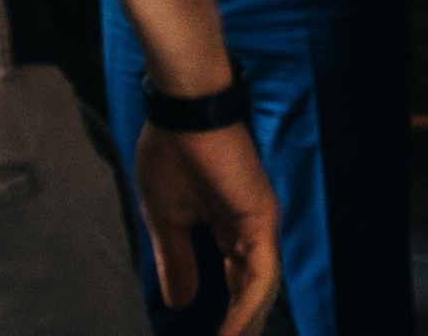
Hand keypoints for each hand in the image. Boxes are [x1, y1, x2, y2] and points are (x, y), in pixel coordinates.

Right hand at [134, 120, 283, 335]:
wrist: (183, 113)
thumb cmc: (172, 154)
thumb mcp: (166, 221)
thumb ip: (176, 261)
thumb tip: (179, 303)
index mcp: (230, 231)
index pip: (234, 287)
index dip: (226, 320)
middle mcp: (251, 233)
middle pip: (250, 295)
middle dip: (238, 329)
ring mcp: (260, 226)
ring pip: (259, 292)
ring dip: (243, 327)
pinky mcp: (261, 218)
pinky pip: (259, 274)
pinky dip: (246, 308)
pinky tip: (232, 335)